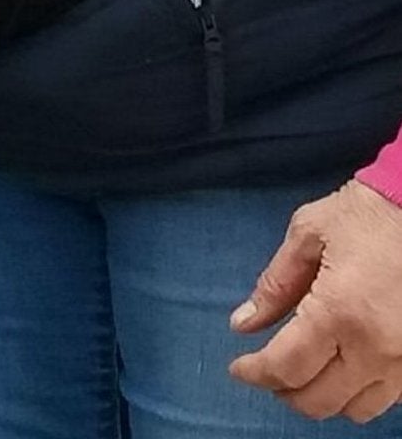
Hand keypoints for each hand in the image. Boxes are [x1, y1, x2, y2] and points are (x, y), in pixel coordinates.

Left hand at [228, 180, 401, 420]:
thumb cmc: (364, 215)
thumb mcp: (307, 235)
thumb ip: (275, 284)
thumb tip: (242, 324)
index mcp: (338, 313)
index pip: (287, 367)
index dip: (255, 374)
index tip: (238, 369)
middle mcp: (375, 348)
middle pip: (319, 400)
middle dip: (283, 390)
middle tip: (266, 370)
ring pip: (357, 410)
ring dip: (323, 397)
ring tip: (304, 370)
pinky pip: (388, 399)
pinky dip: (358, 392)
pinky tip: (343, 366)